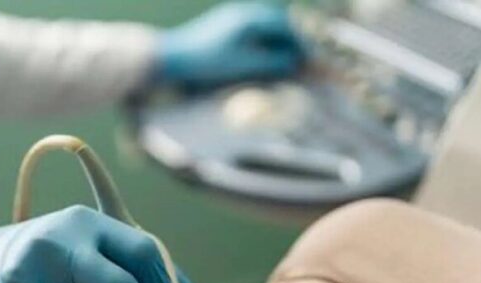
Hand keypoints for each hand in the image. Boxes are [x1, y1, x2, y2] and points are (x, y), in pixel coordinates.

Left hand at [154, 2, 305, 88]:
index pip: (288, 29)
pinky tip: (262, 65)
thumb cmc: (205, 62)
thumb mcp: (244, 64)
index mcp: (252, 18)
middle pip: (279, 28)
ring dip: (278, 49)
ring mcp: (233, 21)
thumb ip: (272, 61)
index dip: (302, 46)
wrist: (168, 58)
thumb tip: (296, 61)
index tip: (312, 64)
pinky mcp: (224, 32)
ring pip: (266, 33)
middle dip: (293, 46)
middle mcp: (244, 14)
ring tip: (286, 69)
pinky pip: (252, 38)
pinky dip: (262, 50)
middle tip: (303, 67)